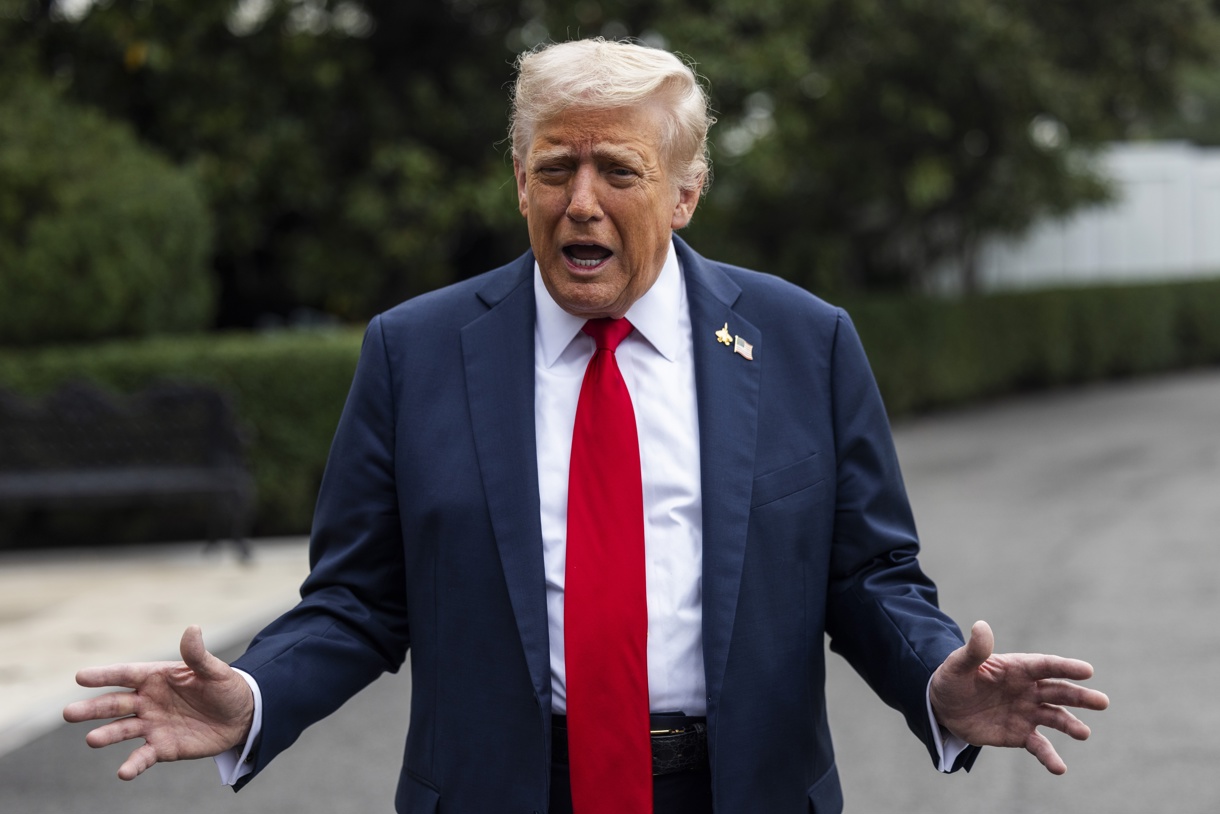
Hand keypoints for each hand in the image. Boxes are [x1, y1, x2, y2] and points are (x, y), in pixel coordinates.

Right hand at [62, 625, 254, 779]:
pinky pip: (142, 756)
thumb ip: (198, 655)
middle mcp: (147, 701)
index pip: (125, 674)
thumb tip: (192, 628)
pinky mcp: (161, 747)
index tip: (80, 676)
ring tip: (92, 739)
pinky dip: (132, 764)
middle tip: (69, 712)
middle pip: (114, 704)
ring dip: (106, 735)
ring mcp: (152, 725)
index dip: (104, 675)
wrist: (241, 716)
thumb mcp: (215, 670)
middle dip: (92, 708)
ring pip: (122, 730)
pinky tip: (123, 772)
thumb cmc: (225, 687)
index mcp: (156, 677)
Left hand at [930, 620, 1109, 773]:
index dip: (1066, 667)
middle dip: (1080, 697)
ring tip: (1083, 734)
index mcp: (1017, 667)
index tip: (1087, 670)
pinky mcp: (1021, 734)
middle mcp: (1028, 689)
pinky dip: (1050, 757)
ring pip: (1055, 717)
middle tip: (1102, 702)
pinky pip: (1040, 746)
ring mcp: (1027, 712)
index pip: (1046, 665)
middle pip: (1059, 691)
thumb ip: (974, 650)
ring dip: (1071, 725)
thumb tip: (980, 626)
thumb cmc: (953, 679)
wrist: (944, 707)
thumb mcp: (958, 665)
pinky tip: (1060, 768)